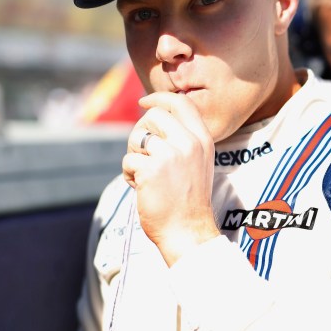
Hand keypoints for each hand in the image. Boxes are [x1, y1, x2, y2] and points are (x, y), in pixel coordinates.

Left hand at [123, 92, 218, 265]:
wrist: (188, 231)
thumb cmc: (189, 202)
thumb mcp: (198, 164)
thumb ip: (184, 141)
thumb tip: (154, 118)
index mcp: (202, 140)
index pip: (181, 103)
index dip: (159, 98)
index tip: (144, 101)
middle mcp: (188, 143)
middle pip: (153, 116)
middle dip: (141, 132)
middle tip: (142, 153)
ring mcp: (169, 155)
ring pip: (137, 138)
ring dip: (134, 156)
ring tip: (144, 176)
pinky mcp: (150, 169)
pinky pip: (128, 160)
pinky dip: (129, 175)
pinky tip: (141, 189)